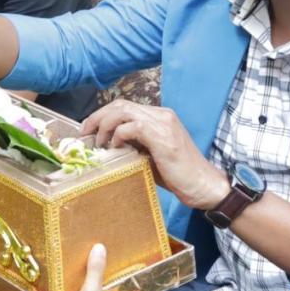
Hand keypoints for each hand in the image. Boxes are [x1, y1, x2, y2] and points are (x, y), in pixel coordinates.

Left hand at [81, 100, 228, 209]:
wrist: (204, 186)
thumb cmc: (179, 175)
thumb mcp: (151, 156)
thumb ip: (134, 146)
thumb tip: (109, 147)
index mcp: (160, 117)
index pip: (124, 107)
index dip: (102, 115)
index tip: (88, 130)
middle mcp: (162, 115)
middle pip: (120, 104)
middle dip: (97, 117)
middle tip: (84, 134)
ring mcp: (163, 123)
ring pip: (123, 111)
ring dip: (104, 125)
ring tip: (98, 143)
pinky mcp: (162, 136)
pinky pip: (132, 126)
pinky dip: (119, 135)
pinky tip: (116, 147)